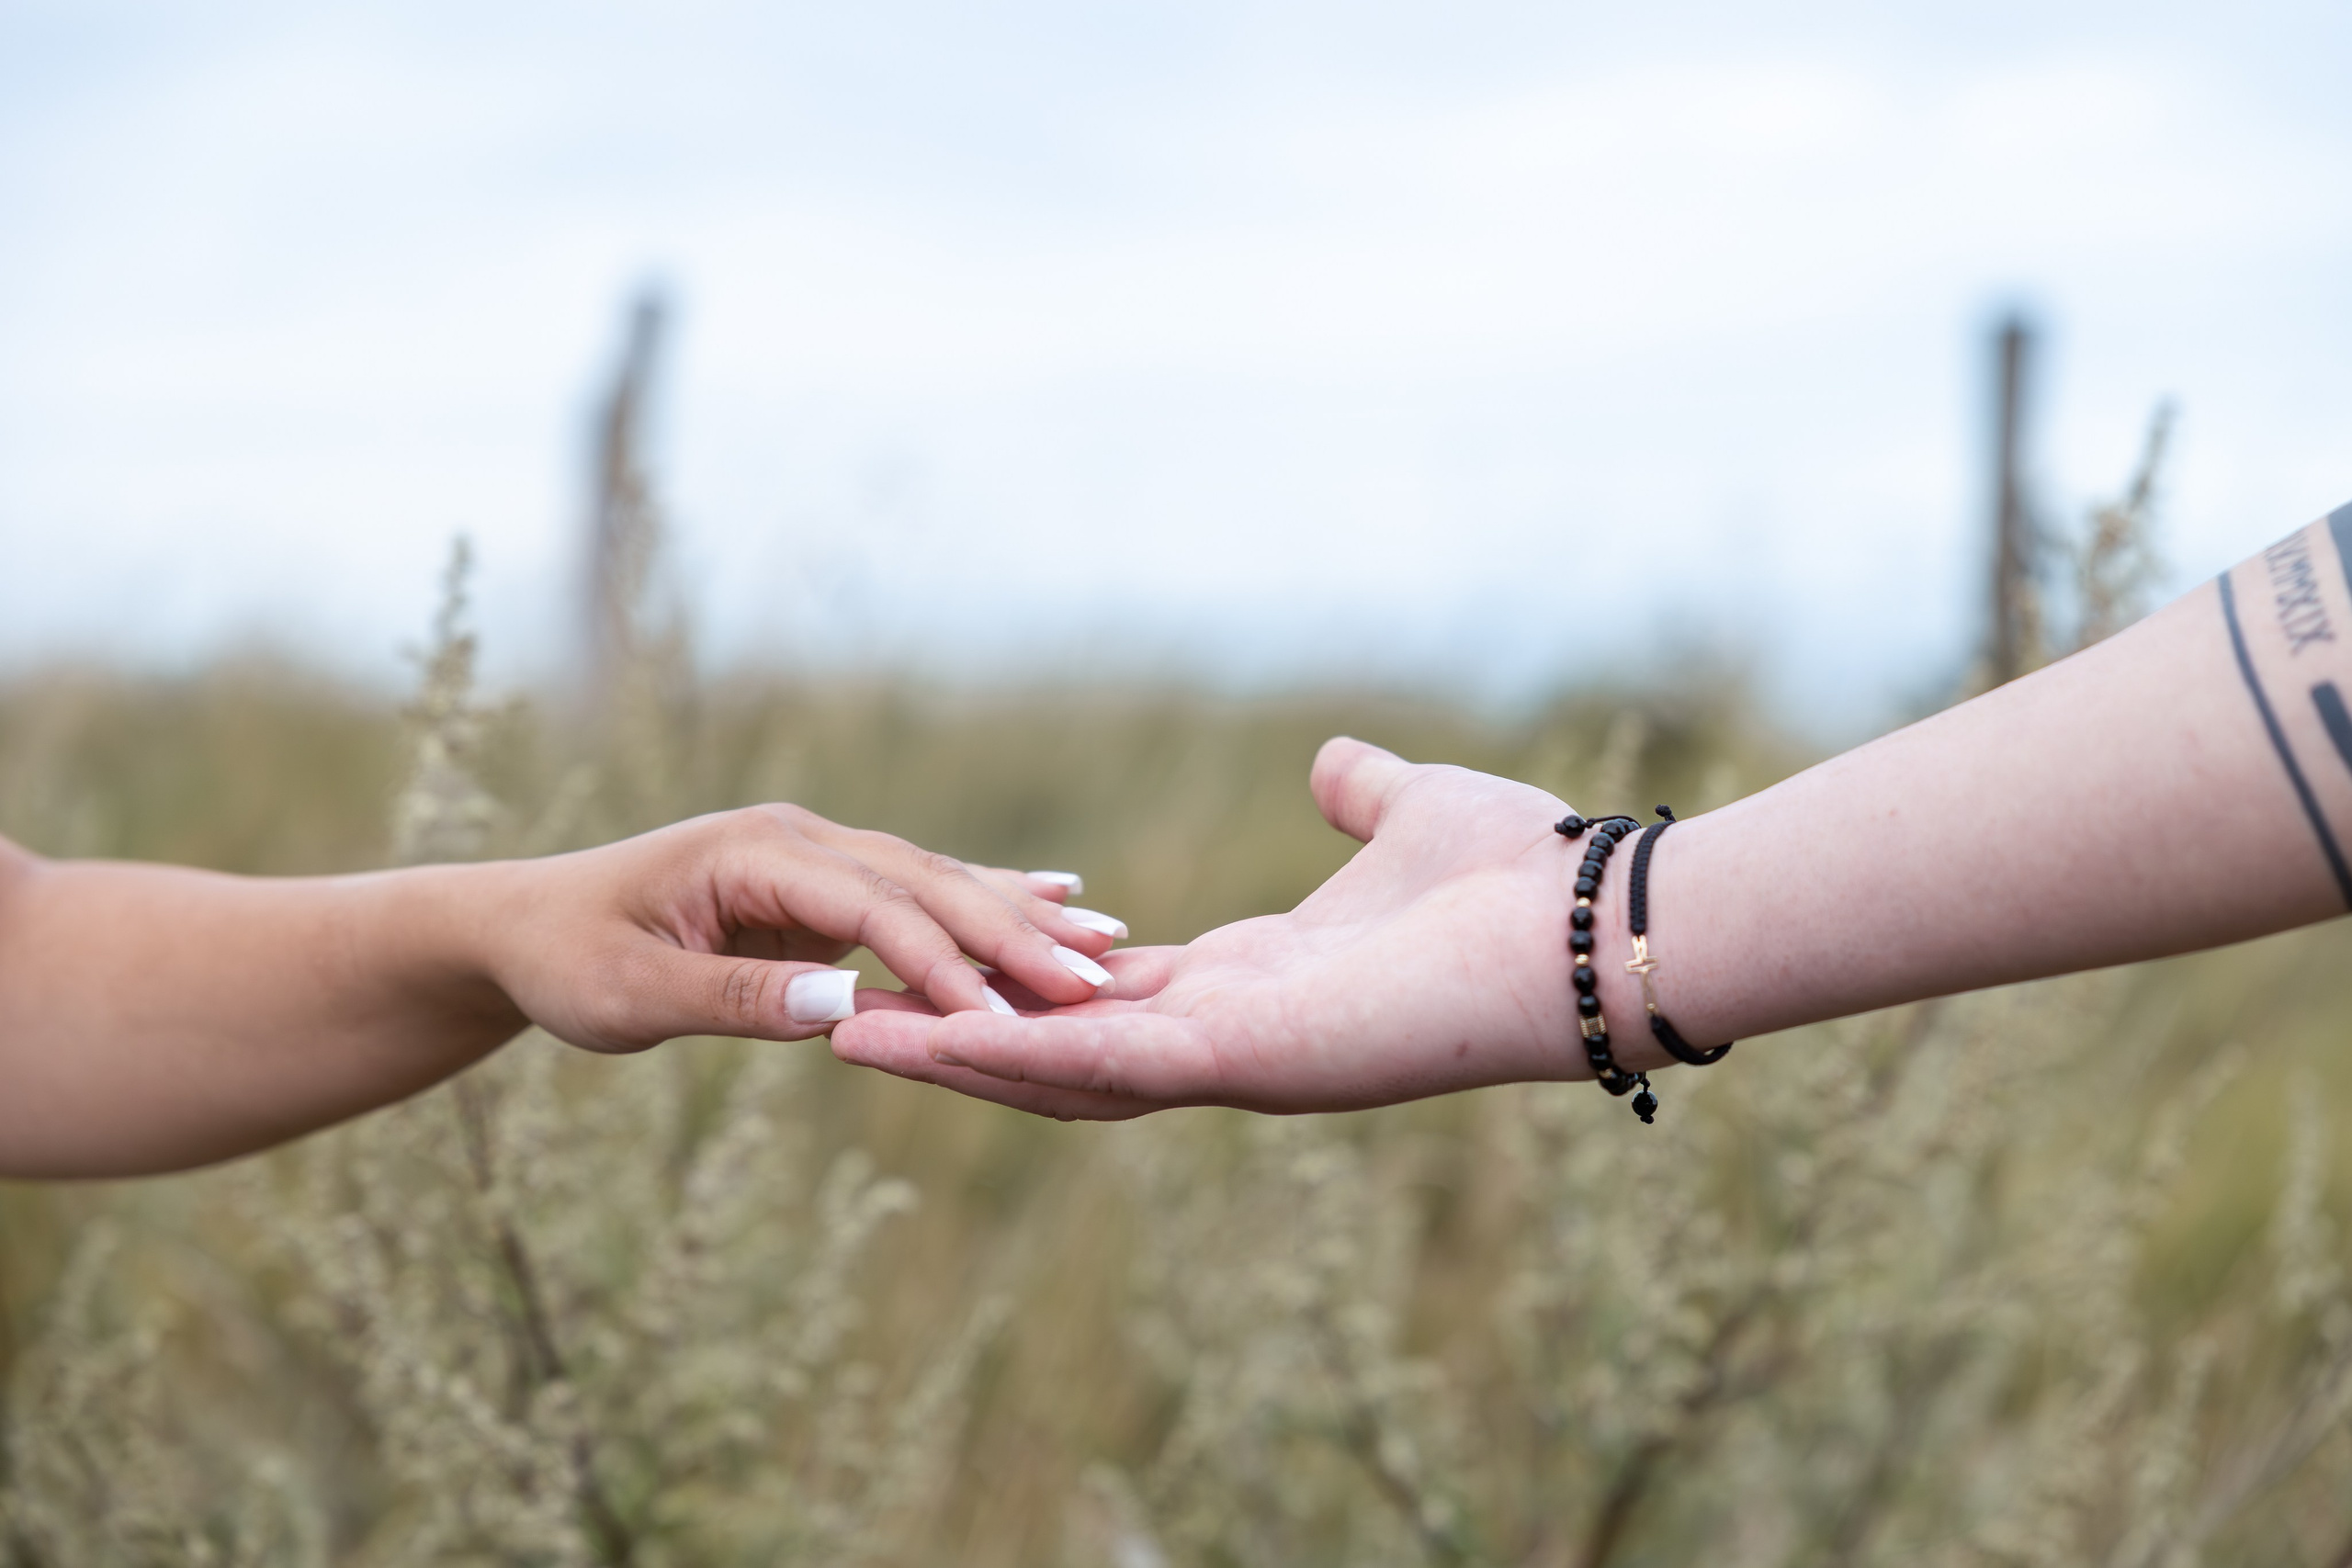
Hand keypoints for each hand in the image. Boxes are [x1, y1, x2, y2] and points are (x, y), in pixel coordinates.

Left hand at [476, 805, 1120, 1052]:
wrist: (528, 925)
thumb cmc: (571, 962)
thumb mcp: (635, 994)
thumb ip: (739, 997)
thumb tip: (846, 1012)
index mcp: (756, 853)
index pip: (873, 908)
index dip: (945, 963)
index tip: (1009, 1018)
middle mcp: (799, 839)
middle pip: (926, 882)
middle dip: (1013, 931)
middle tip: (1097, 978)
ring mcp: (815, 854)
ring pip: (935, 881)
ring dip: (1017, 915)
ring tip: (1107, 942)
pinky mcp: (822, 883)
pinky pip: (917, 893)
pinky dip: (986, 902)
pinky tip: (1055, 900)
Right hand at [830, 739, 1616, 1117]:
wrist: (1594, 928)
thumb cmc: (1524, 880)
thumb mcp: (1413, 809)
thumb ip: (1362, 793)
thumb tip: (1336, 765)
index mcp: (1260, 982)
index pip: (1111, 997)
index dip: (1021, 985)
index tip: (938, 970)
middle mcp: (1235, 1037)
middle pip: (1062, 1049)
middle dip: (956, 1041)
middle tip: (844, 1025)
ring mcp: (1235, 1059)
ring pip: (1060, 1072)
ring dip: (952, 1059)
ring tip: (842, 1038)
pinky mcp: (1245, 1058)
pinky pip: (1100, 1065)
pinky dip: (1002, 1054)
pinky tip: (913, 1037)